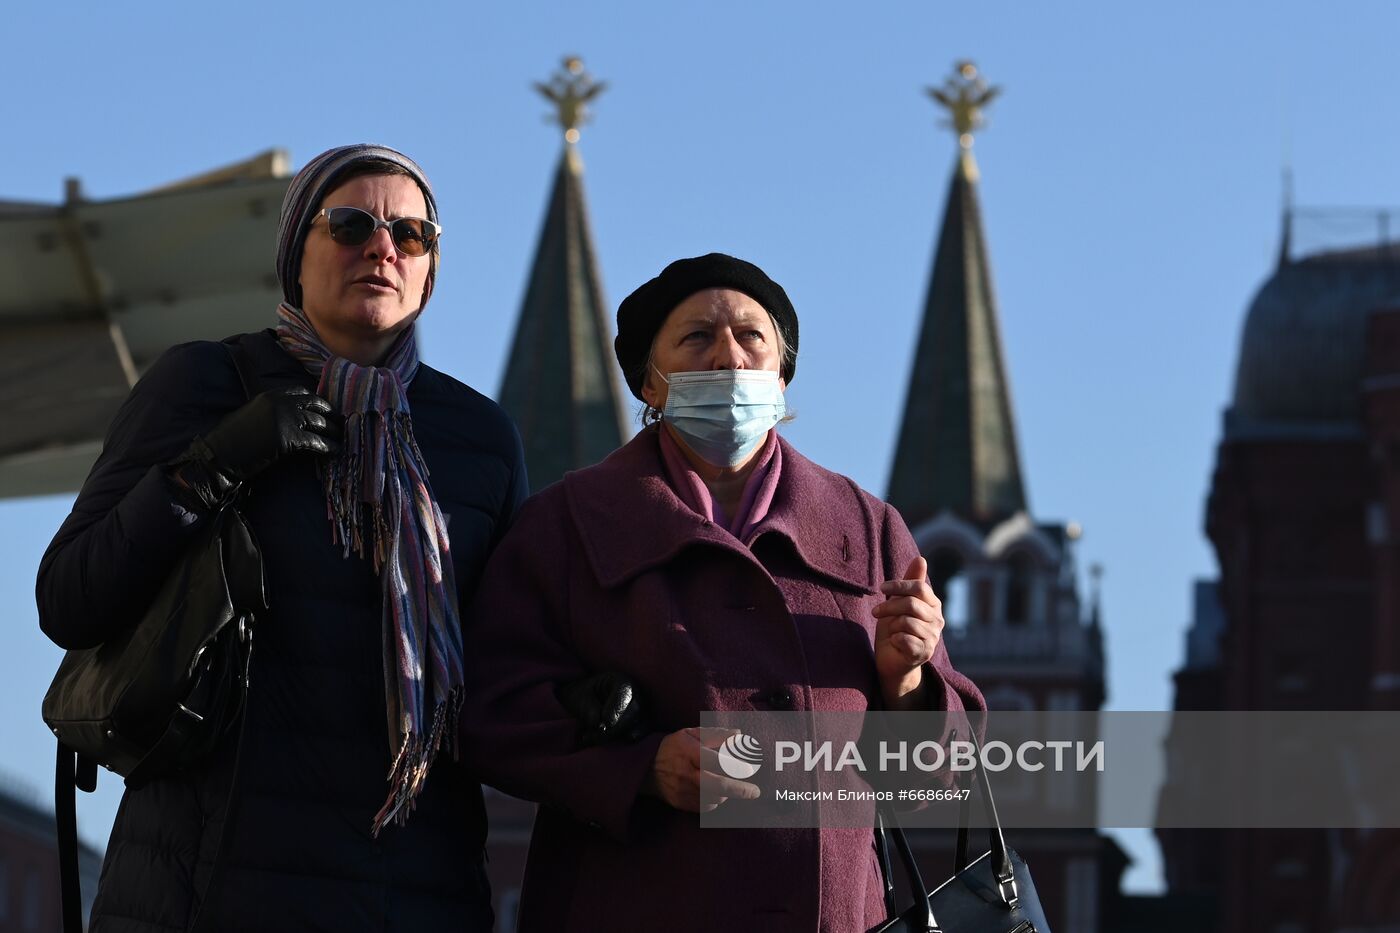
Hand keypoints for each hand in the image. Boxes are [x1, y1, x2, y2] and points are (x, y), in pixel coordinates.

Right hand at [199, 387, 341, 481]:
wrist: (218, 456)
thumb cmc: (231, 440)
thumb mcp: (252, 415)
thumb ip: (272, 411)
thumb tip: (293, 417)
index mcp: (271, 395)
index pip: (303, 393)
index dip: (318, 402)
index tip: (327, 411)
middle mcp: (280, 402)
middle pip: (316, 405)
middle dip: (331, 415)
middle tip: (340, 425)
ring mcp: (284, 419)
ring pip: (319, 423)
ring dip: (333, 433)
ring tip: (342, 440)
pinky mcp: (288, 438)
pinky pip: (316, 442)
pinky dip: (328, 448)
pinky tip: (335, 452)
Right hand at [644, 727, 760, 811]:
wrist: (646, 769)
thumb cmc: (673, 747)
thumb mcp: (691, 733)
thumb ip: (715, 734)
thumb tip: (738, 734)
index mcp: (689, 752)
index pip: (716, 761)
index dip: (735, 766)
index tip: (749, 769)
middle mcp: (686, 773)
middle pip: (718, 786)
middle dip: (740, 790)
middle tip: (754, 792)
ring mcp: (682, 791)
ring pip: (714, 798)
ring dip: (727, 794)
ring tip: (729, 785)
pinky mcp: (681, 804)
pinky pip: (705, 807)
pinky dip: (716, 801)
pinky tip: (716, 793)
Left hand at [872, 556, 943, 709]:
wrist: (892, 660)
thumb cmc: (895, 628)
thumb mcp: (899, 602)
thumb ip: (910, 582)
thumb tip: (921, 558)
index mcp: (933, 605)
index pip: (920, 587)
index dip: (899, 585)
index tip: (882, 588)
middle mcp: (938, 620)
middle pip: (911, 604)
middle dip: (889, 606)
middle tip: (875, 612)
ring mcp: (933, 638)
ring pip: (906, 622)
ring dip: (891, 626)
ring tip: (891, 631)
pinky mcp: (924, 653)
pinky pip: (903, 638)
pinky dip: (893, 639)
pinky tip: (896, 643)